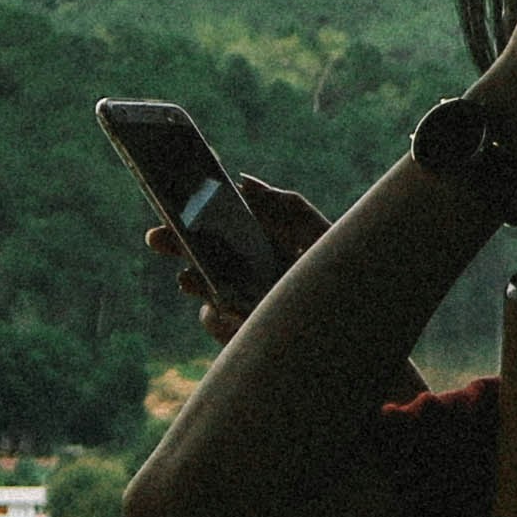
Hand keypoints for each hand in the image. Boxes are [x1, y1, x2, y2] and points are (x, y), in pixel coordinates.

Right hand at [141, 175, 333, 345]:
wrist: (360, 323)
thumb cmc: (343, 271)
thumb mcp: (319, 232)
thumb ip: (284, 205)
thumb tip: (243, 180)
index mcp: (257, 244)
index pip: (214, 226)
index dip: (188, 214)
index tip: (170, 202)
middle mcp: (243, 275)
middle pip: (196, 257)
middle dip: (173, 245)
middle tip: (155, 238)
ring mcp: (241, 307)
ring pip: (203, 294)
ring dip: (194, 283)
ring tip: (191, 278)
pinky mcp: (243, 335)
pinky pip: (216, 323)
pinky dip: (220, 317)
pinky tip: (235, 313)